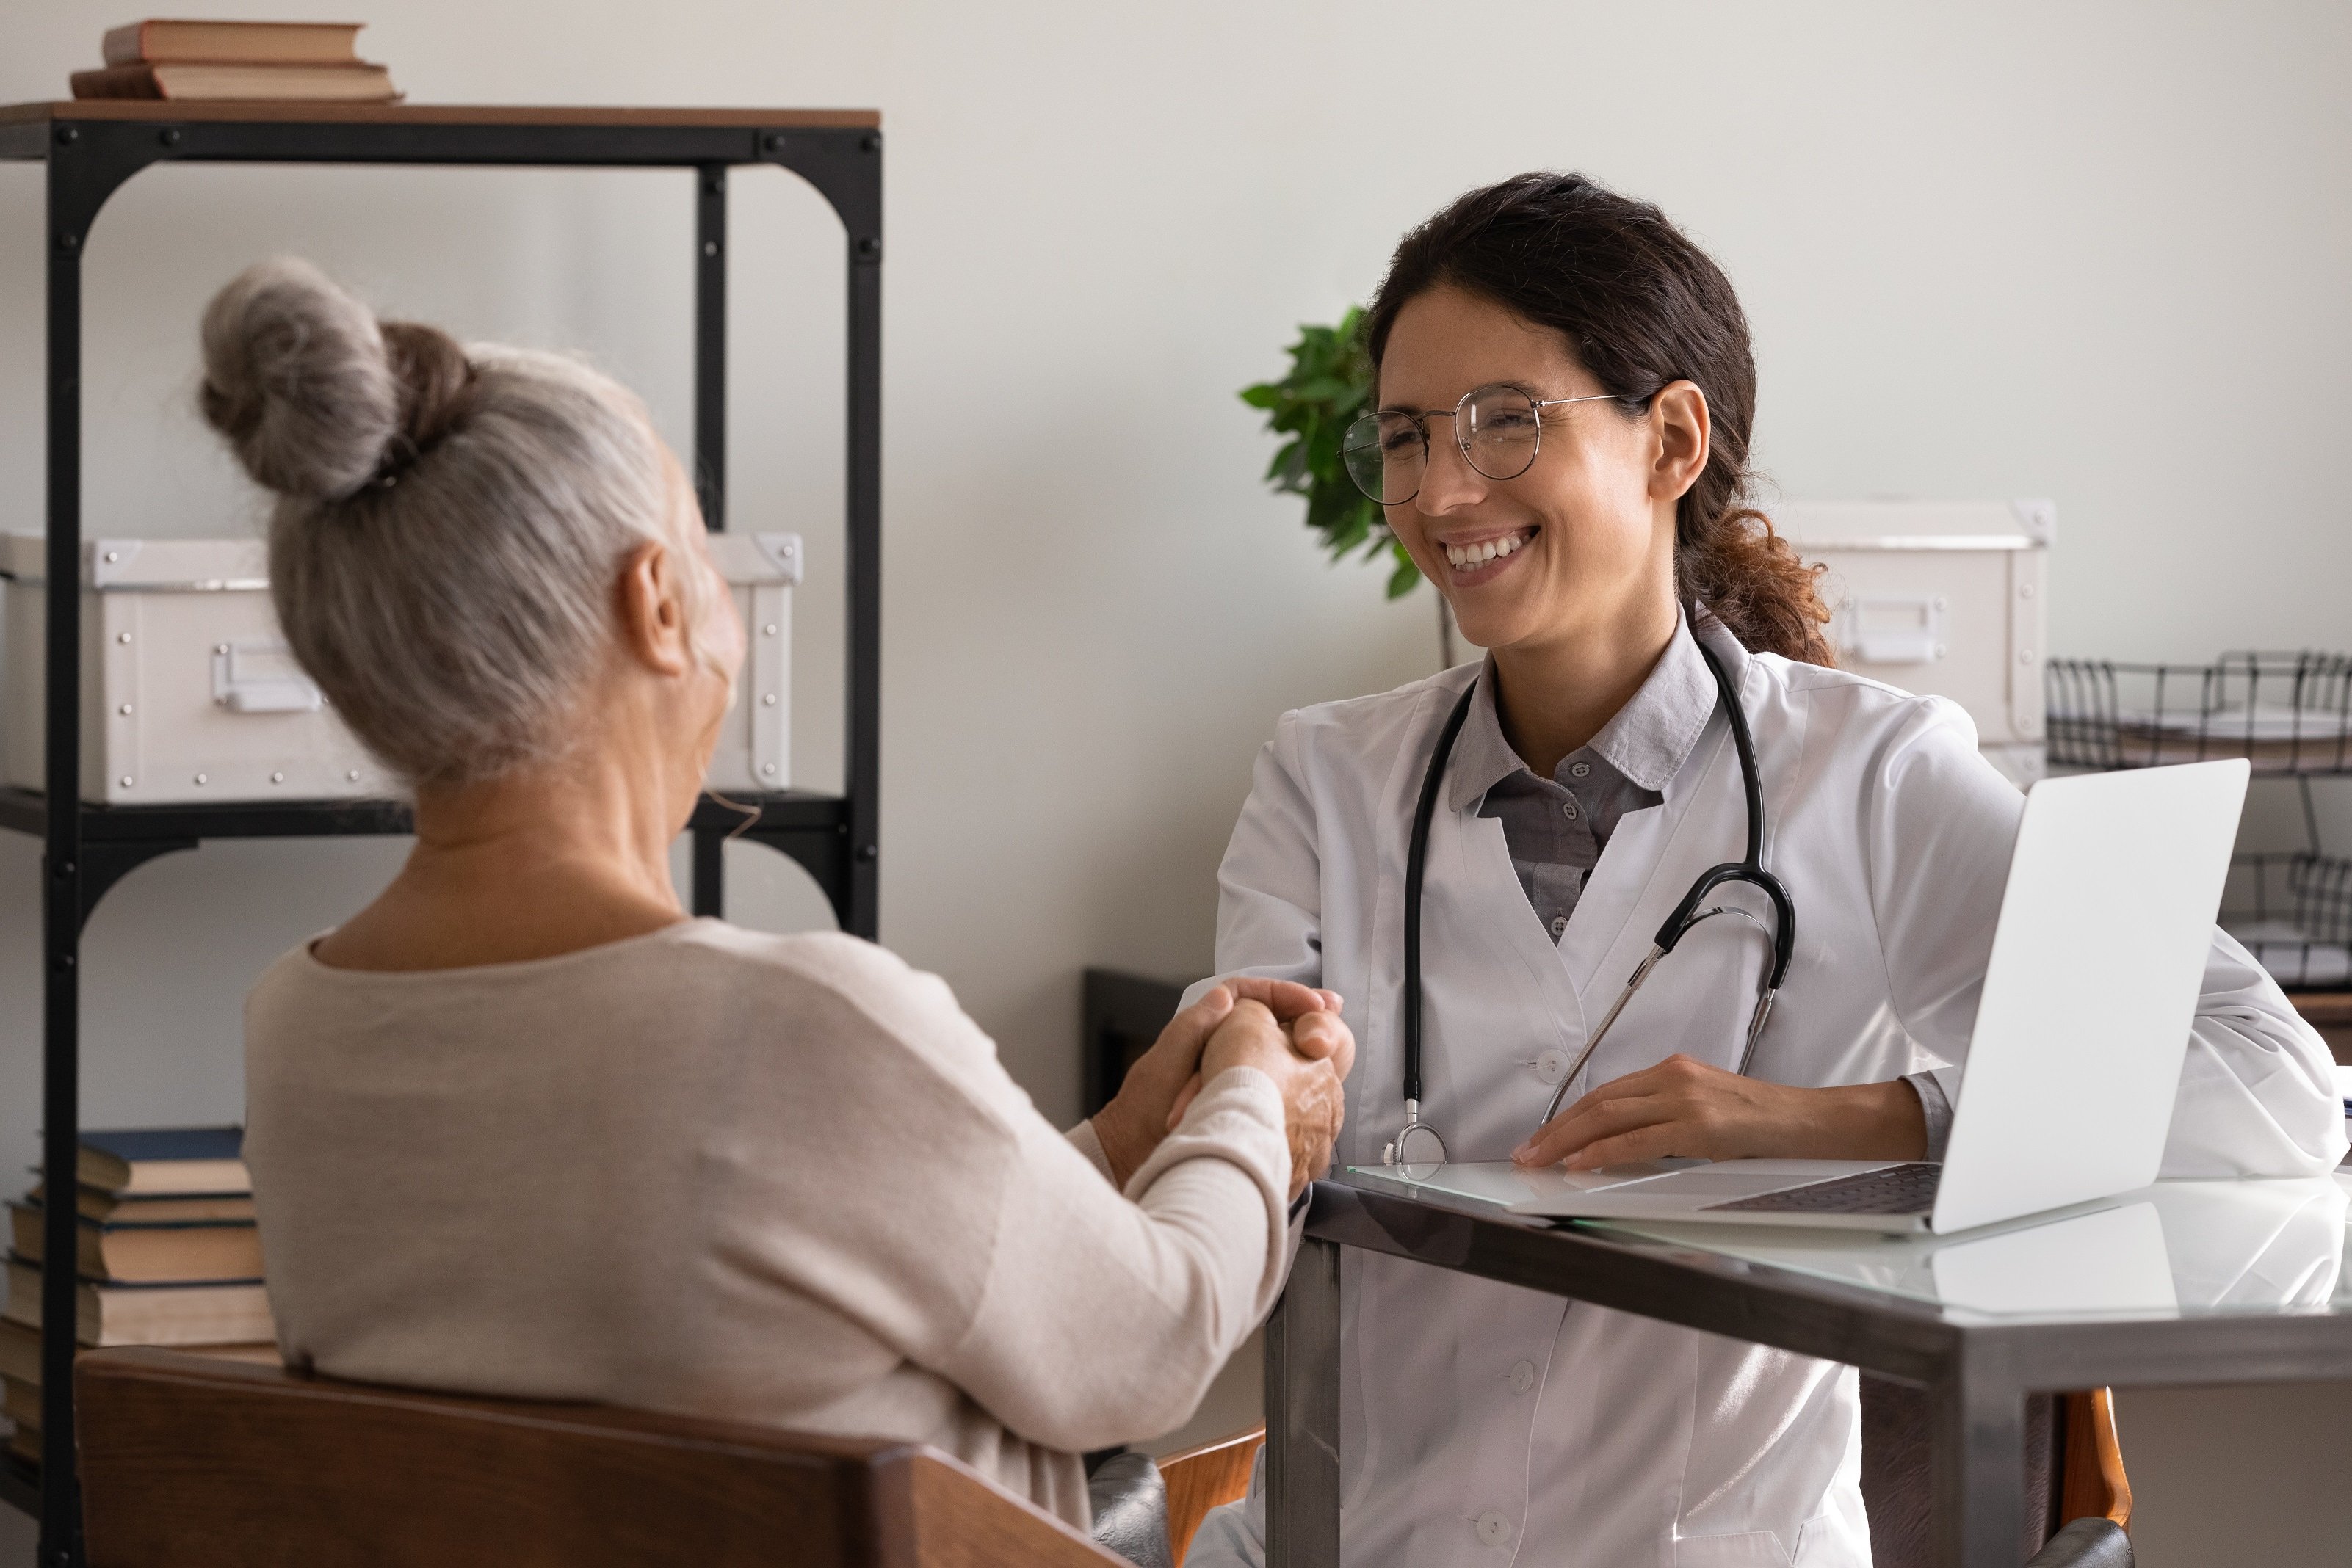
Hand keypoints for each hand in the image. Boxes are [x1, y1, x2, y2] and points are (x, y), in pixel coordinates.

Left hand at [1091, 977, 1341, 1187]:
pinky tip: (1318, 1081)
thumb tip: (1224, 996)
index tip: (1312, 1003)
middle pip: (1270, 1017)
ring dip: (1304, 1045)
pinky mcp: (1244, 1099)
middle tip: (1332, 1011)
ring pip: (1278, 1048)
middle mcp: (1221, 1044)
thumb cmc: (1142, 1114)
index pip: (1249, 994)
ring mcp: (1235, 1072)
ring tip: (1331, 1044)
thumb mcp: (1163, 1067)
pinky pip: (1277, 1081)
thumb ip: (1191, 1029)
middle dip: (1303, 1014)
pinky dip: (1298, 1079)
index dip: (1283, 993)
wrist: (1135, 1157)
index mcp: (1201, 1028)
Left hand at [1511, 1054, 1926, 1170]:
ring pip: (1608, 1116)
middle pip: (1598, 1102)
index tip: (1543, 1136)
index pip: (1606, 1093)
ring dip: (1566, 1141)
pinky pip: (1639, 1140)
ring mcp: (1685, 1100)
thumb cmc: (1763, 1122)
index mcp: (1673, 1071)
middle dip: (1556, 1129)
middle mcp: (1673, 1078)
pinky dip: (1603, 1151)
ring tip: (1539, 1159)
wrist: (1810, 1122)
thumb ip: (1667, 1119)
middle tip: (1527, 1152)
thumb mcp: (1707, 1110)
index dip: (1569, 1116)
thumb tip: (1622, 1145)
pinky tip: (1580, 1163)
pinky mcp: (1699, 1127)